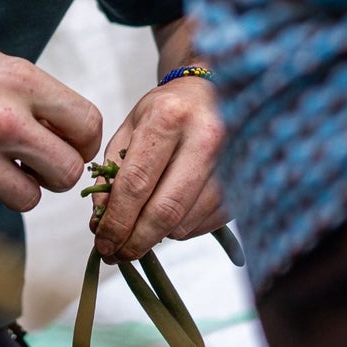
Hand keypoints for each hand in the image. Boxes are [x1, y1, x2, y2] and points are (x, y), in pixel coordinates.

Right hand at [0, 26, 101, 216]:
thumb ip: (29, 93)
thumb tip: (63, 127)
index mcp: (18, 81)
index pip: (86, 123)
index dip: (84, 139)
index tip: (73, 142)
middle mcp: (3, 121)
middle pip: (67, 172)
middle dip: (58, 171)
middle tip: (39, 162)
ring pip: (30, 199)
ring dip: (18, 187)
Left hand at [90, 71, 224, 262]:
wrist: (215, 92)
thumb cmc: (168, 111)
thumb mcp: (132, 127)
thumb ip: (112, 172)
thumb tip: (101, 220)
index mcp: (169, 118)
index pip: (136, 183)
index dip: (115, 221)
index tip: (101, 242)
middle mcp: (206, 138)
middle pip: (165, 211)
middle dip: (135, 241)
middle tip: (116, 254)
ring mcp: (232, 162)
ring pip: (185, 223)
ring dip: (157, 236)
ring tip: (142, 227)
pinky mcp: (245, 184)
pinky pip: (204, 225)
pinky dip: (181, 228)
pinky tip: (172, 213)